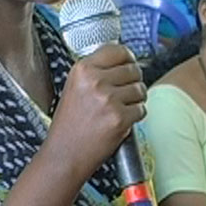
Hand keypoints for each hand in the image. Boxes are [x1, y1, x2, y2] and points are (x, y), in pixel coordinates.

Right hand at [47, 44, 146, 179]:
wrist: (65, 154)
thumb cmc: (69, 124)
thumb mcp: (74, 86)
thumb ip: (96, 71)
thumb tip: (123, 59)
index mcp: (82, 69)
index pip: (117, 50)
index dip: (127, 57)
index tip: (129, 63)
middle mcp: (95, 81)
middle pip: (133, 69)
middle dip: (134, 80)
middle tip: (125, 91)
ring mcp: (108, 99)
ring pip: (140, 89)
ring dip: (137, 99)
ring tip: (122, 107)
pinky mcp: (120, 118)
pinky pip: (141, 109)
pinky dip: (136, 115)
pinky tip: (121, 120)